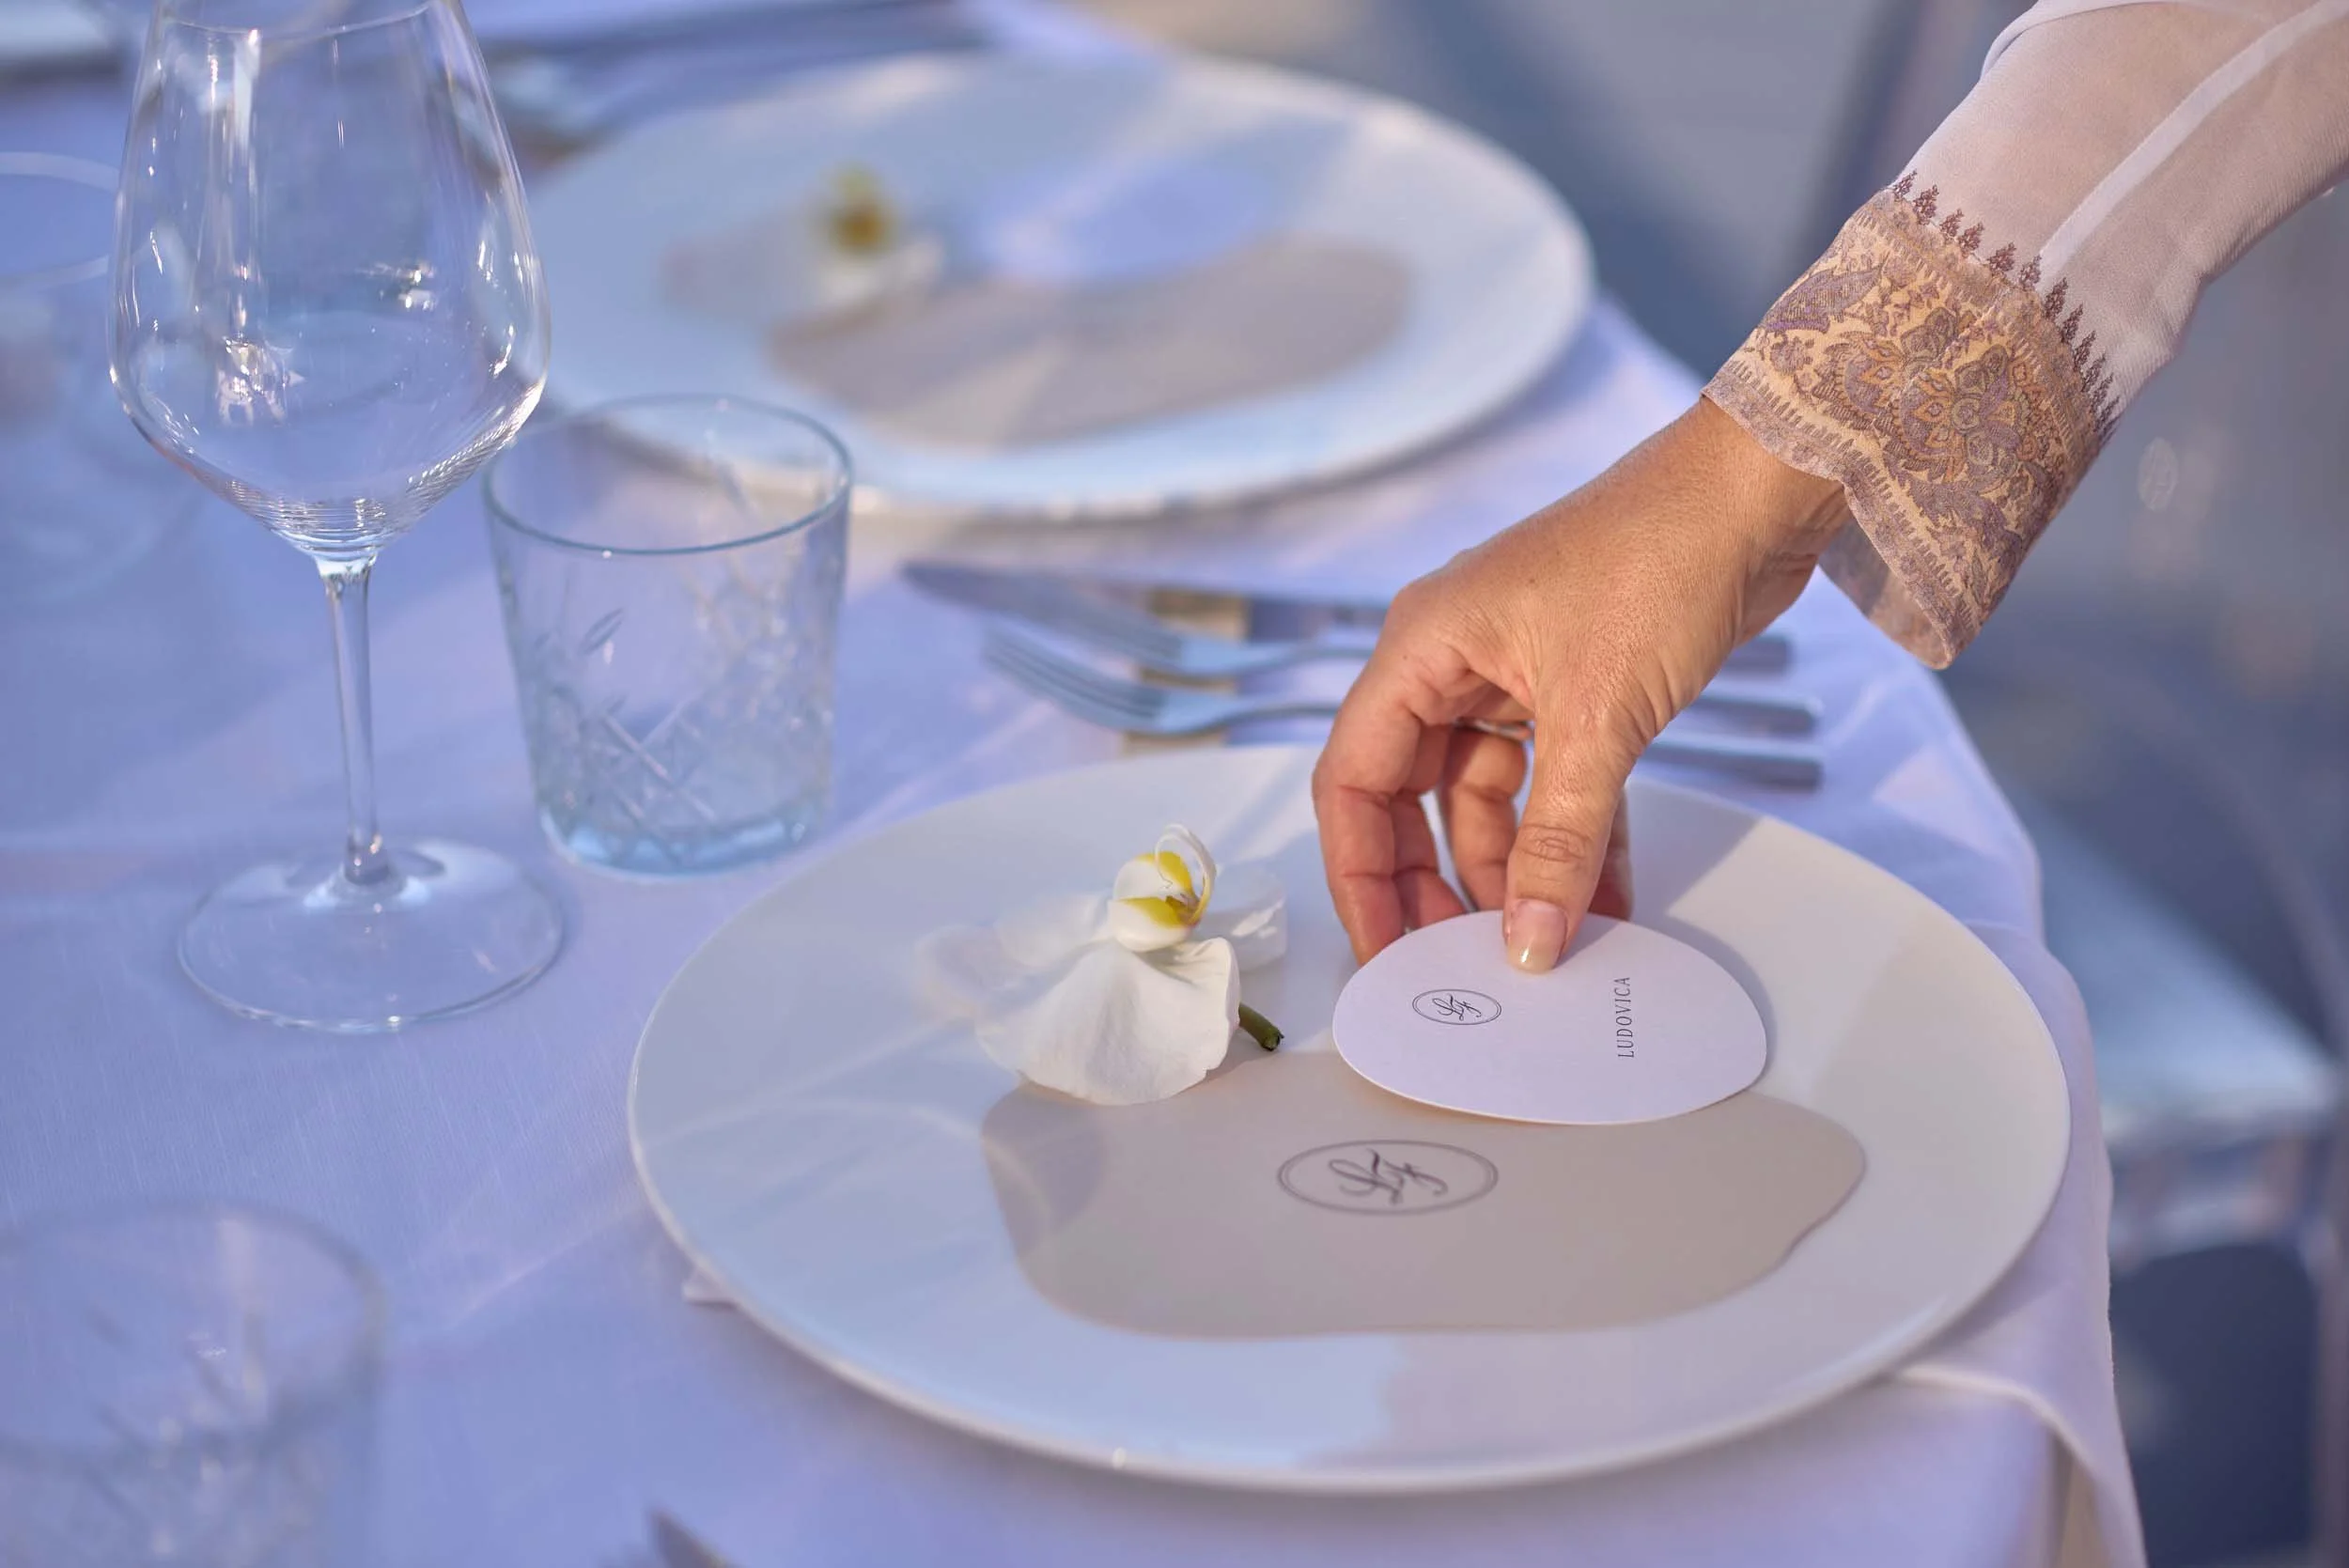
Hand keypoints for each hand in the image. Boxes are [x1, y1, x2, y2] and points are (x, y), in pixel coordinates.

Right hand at [1311, 398, 1845, 970]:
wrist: (1758, 493)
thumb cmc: (1659, 555)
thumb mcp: (1600, 718)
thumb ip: (1558, 841)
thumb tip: (1528, 940)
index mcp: (1420, 648)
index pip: (1353, 782)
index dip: (1359, 876)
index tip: (1384, 952)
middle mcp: (1451, 660)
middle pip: (1408, 798)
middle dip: (1432, 883)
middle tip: (1459, 961)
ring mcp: (1510, 673)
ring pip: (1483, 799)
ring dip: (1513, 870)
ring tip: (1546, 942)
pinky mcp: (1572, 686)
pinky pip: (1550, 785)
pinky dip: (1570, 840)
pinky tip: (1601, 901)